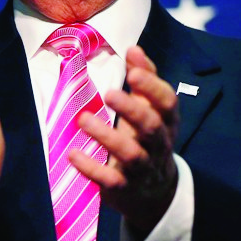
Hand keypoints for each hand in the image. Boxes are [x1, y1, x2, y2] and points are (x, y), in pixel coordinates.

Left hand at [70, 45, 179, 236]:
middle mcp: (158, 144)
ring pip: (130, 153)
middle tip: (109, 92)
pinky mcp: (124, 188)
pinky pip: (110, 179)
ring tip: (83, 119)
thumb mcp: (152, 109)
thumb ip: (144, 78)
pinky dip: (91, 168)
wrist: (155, 192)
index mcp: (166, 121)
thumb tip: (133, 48)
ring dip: (107, 136)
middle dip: (132, 109)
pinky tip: (72, 154)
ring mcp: (142, 168)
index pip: (167, 102)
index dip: (152, 87)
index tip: (133, 72)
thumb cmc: (148, 138)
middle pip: (151, 126)